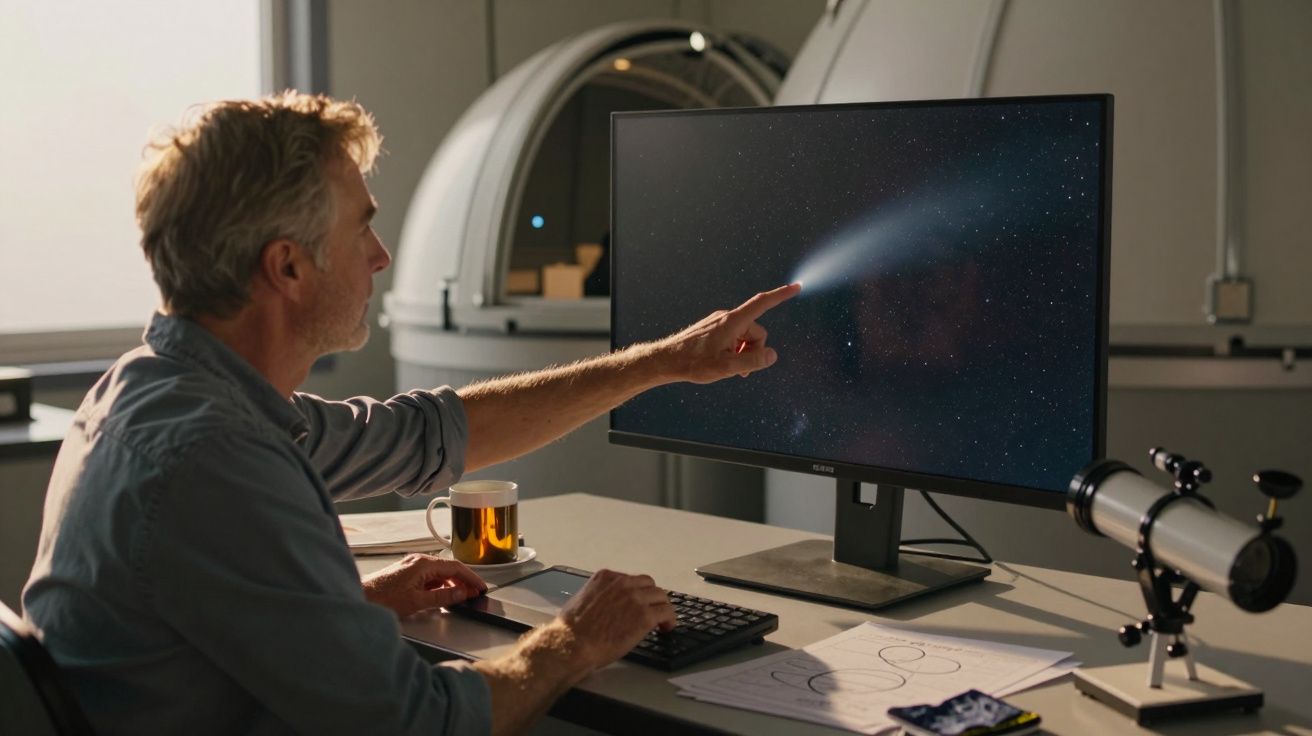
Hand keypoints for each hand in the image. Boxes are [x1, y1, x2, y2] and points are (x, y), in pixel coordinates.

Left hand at [361, 553, 486, 617]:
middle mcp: (418, 561)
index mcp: (423, 564)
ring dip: (451, 584)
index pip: (455, 567)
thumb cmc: (381, 598)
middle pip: (448, 569)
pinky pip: (429, 578)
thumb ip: (442, 598)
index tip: (480, 587)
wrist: (358, 599)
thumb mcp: (417, 602)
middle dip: (463, 581)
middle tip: (474, 594)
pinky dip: (439, 586)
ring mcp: (411, 567)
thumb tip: (460, 594)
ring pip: (439, 574)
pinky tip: (443, 596)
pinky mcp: (406, 575)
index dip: (470, 578)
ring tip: (462, 597)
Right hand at [557, 569, 675, 670]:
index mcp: (606, 577)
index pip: (631, 579)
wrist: (573, 644)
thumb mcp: (582, 599)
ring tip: (662, 621)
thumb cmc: (571, 629)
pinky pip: (667, 612)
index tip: (639, 602)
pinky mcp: (645, 616)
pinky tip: (667, 627)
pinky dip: (670, 619)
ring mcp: (636, 598)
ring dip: (662, 607)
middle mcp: (623, 583)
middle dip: (651, 598)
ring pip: (661, 597)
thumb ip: (598, 595)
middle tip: (652, 610)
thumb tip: (606, 604)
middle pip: (649, 585)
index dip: (637, 592)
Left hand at [653, 282, 800, 383]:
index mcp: (732, 322)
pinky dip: (734, 351)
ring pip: (745, 337)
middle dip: (755, 351)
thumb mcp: (726, 367)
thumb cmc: (693, 364)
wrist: (665, 361)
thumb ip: (752, 361)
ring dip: (744, 353)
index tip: (796, 288)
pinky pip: (733, 338)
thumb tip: (772, 355)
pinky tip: (723, 363)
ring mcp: (718, 323)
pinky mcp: (712, 329)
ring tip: (730, 369)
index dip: (781, 295)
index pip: (762, 303)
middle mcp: (727, 318)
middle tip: (741, 371)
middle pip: (756, 331)